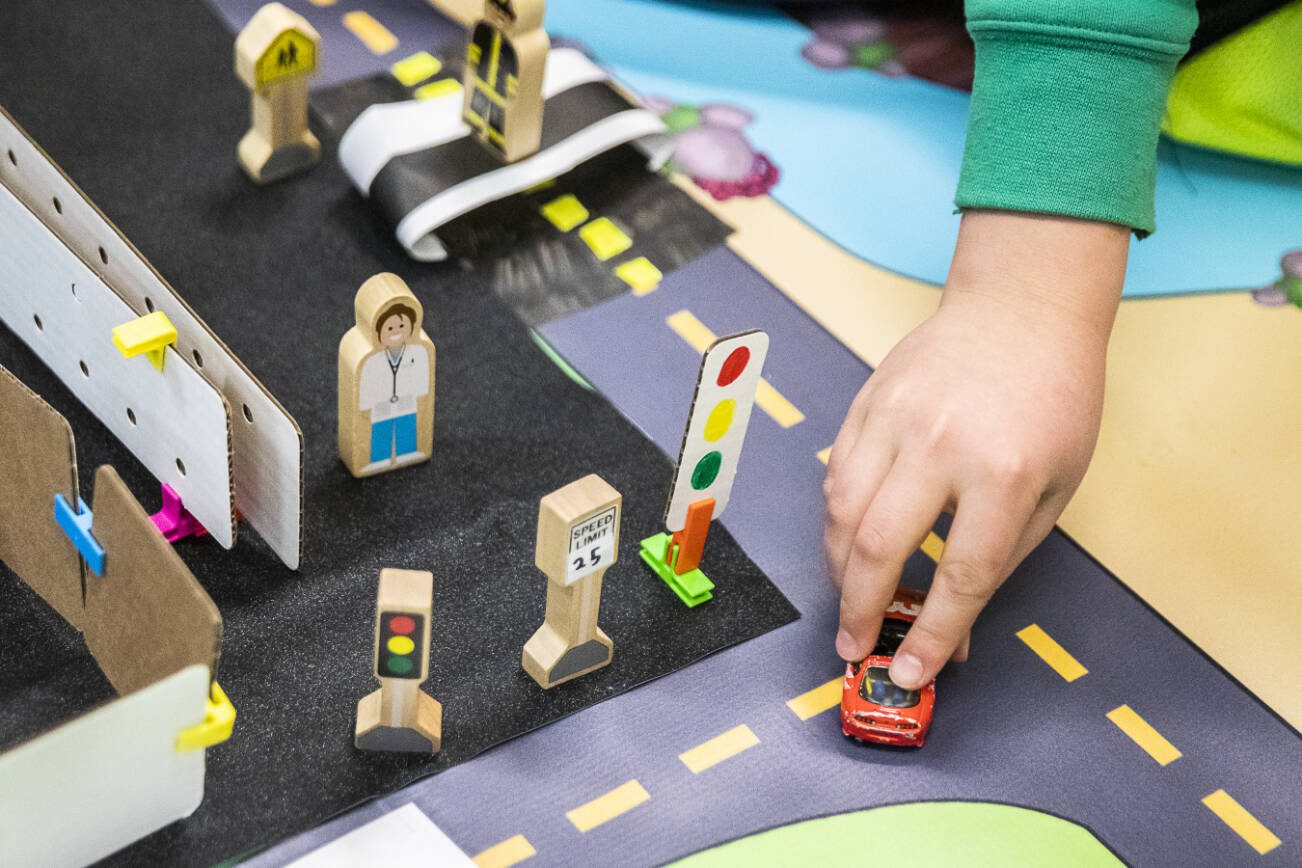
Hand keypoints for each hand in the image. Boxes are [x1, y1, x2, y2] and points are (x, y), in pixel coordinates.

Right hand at [823, 210, 1126, 688]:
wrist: (1022, 309)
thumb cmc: (1052, 400)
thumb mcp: (1056, 488)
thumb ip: (1002, 559)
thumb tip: (954, 627)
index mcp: (1003, 474)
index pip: (958, 575)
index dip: (932, 635)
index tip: (912, 673)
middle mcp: (940, 446)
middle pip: (877, 548)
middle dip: (859, 610)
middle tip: (853, 645)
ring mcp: (894, 419)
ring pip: (840, 512)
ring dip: (837, 568)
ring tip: (848, 598)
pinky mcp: (865, 402)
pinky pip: (834, 473)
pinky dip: (835, 518)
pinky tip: (847, 541)